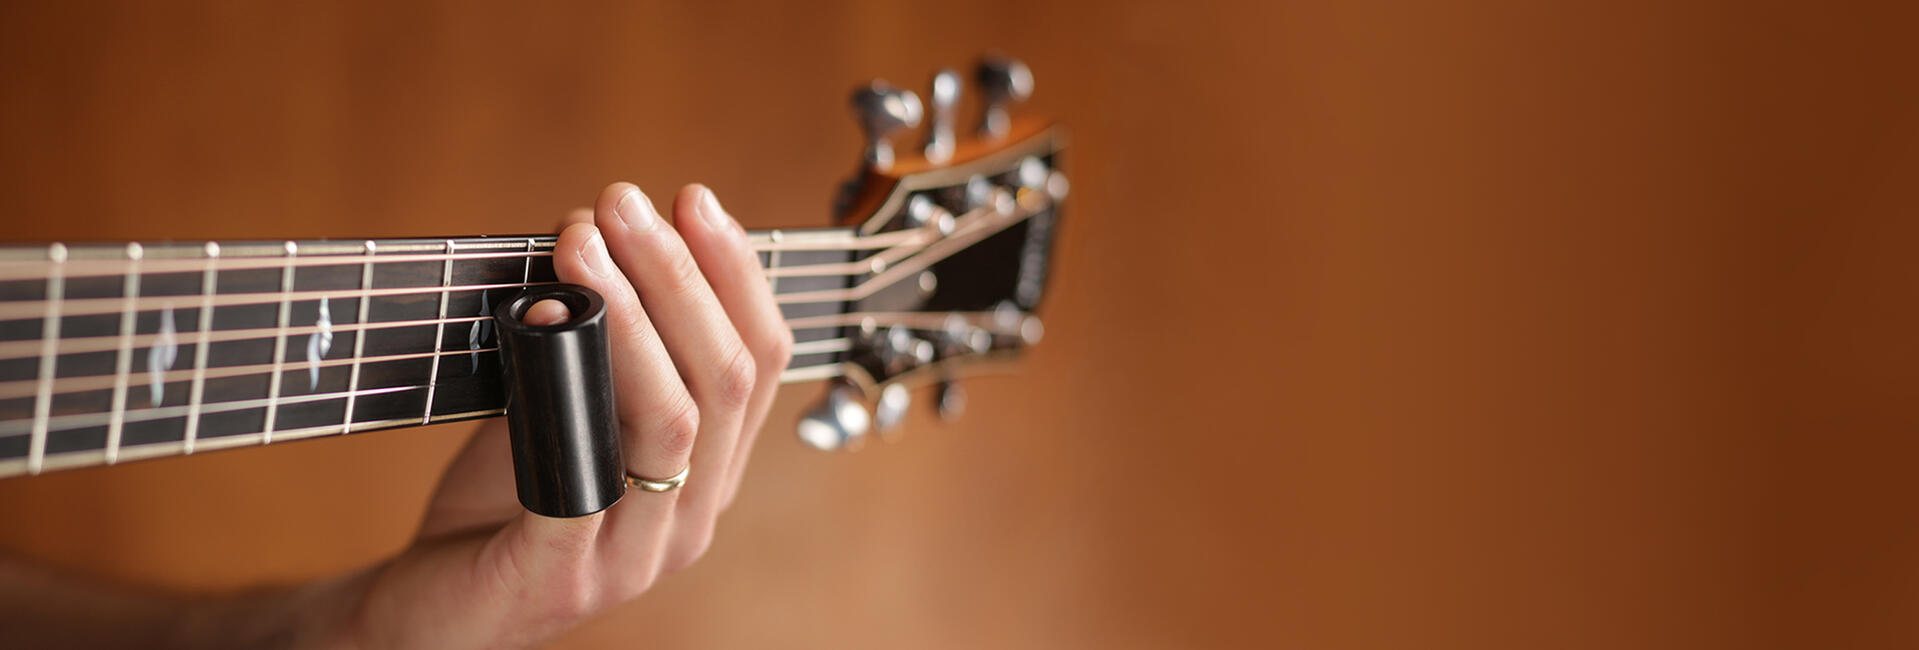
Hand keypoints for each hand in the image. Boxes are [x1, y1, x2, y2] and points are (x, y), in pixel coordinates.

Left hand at [322, 183, 790, 647]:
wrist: (428, 614)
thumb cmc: (498, 507)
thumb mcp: (566, 413)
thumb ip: (595, 350)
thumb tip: (593, 240)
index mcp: (707, 475)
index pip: (761, 364)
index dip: (736, 274)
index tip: (693, 200)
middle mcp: (690, 518)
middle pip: (724, 382)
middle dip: (679, 274)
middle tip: (622, 203)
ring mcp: (634, 556)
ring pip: (672, 421)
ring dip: (633, 314)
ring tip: (581, 242)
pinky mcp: (562, 578)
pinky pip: (586, 480)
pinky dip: (567, 391)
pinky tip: (538, 324)